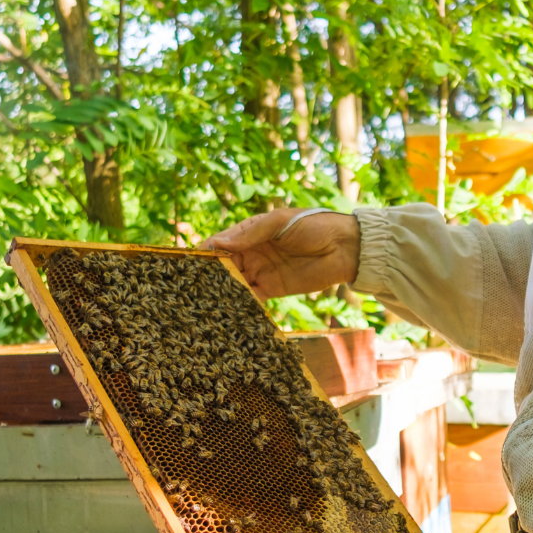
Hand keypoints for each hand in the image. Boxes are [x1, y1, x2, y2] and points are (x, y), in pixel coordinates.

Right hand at [200, 209, 360, 300]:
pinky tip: (228, 311)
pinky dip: (241, 304)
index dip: (205, 253)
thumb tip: (219, 244)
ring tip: (204, 303)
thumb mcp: (280, 222)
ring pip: (235, 283)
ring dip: (222, 292)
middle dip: (209, 276)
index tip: (188, 264)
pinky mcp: (273, 289)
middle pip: (224, 266)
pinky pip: (253, 297)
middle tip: (190, 289)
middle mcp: (252, 252)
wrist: (344, 247)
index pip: (221, 243)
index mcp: (250, 232)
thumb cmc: (313, 225)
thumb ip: (250, 234)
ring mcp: (262, 271)